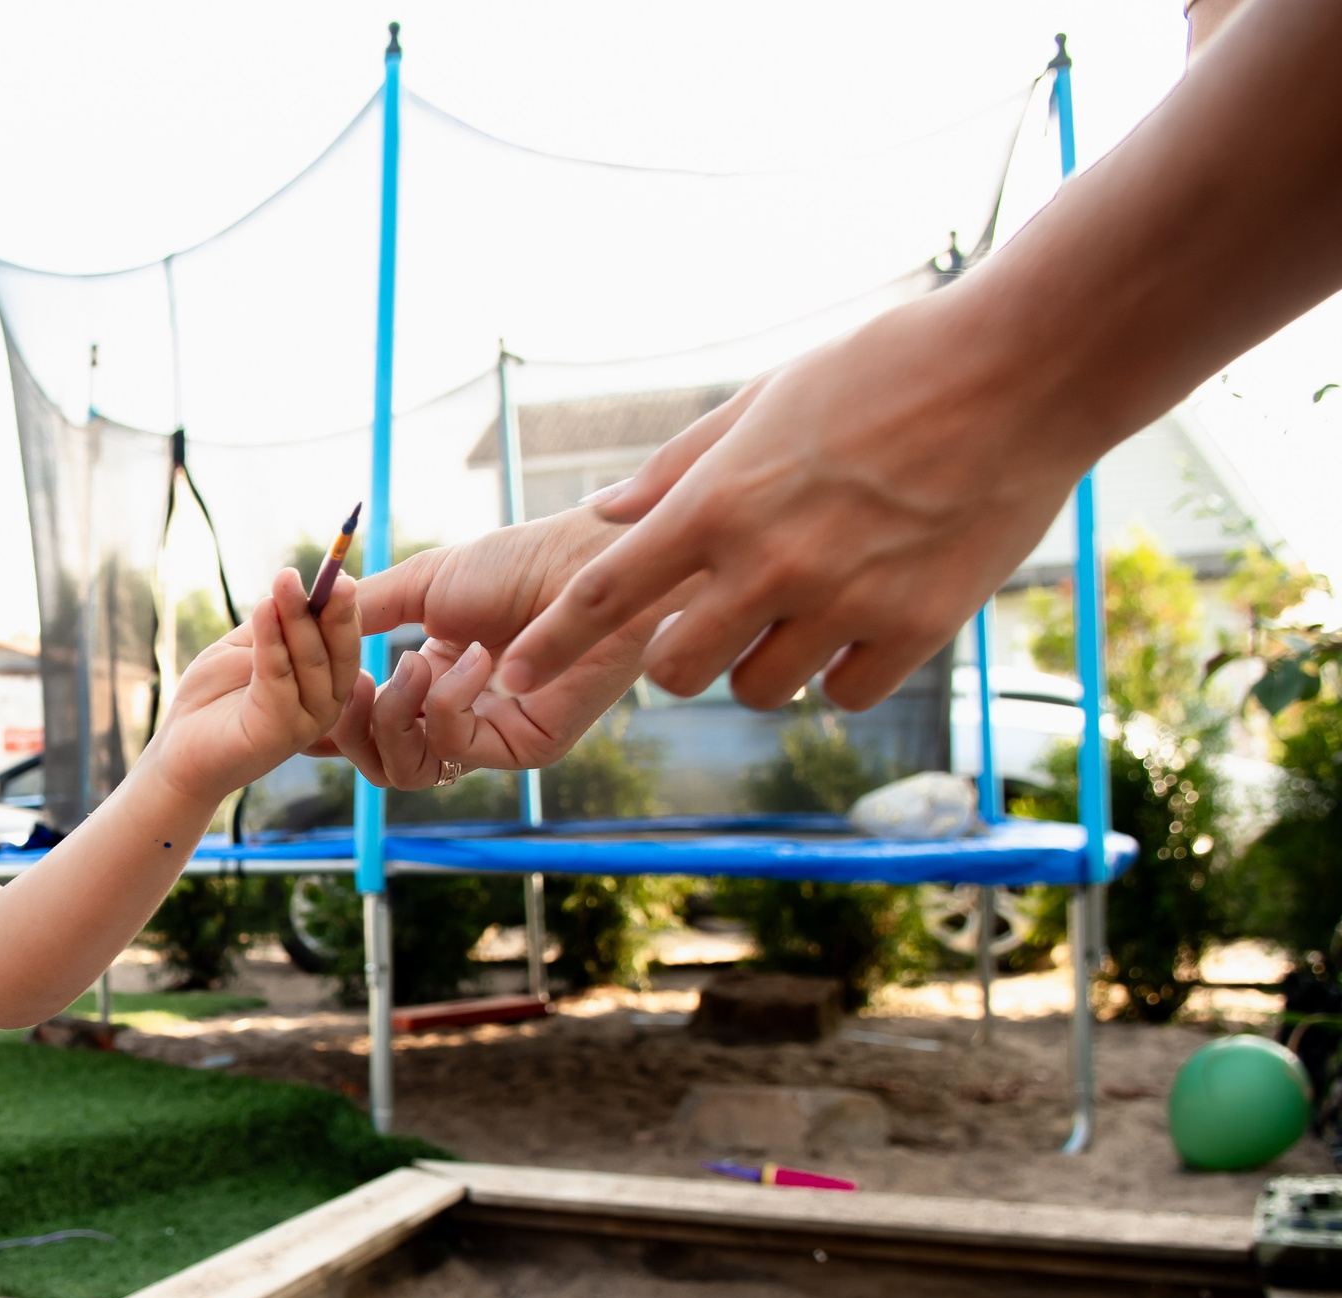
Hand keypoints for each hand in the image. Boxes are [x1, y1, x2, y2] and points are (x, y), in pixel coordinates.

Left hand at [147, 567, 361, 803]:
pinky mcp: (278, 734)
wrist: (179, 749)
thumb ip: (274, 622)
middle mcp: (324, 704)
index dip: (343, 607)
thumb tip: (297, 582)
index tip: (339, 572)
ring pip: (310, 662)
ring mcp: (304, 722)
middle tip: (335, 576)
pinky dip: (271, 642)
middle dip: (336, 610)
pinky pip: (278, 679)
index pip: (344, 640)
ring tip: (285, 580)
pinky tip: (264, 610)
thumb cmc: (213, 698)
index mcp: (324, 683)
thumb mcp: (248, 648)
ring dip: (297, 617)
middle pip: (340, 652)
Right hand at [321, 505, 674, 787]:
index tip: (306, 683)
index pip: (368, 725)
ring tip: (412, 664)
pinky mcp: (526, 748)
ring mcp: (492, 736)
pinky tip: (473, 659)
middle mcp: (460, 714)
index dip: (334, 715)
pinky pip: (456, 752)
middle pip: (379, 762)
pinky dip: (449, 705)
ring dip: (395, 717)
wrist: (587, 559)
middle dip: (351, 727)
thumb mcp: (422, 582)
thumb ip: (363, 612)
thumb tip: (305, 623)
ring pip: (408, 772)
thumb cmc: (519, 561)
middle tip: (352, 684)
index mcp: (433, 678)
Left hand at [487, 297, 1078, 714]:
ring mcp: (844, 603)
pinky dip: (841, 671)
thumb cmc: (886, 369)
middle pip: (674, 672)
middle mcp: (770, 563)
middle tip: (716, 619)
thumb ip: (681, 469)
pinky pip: (841, 694)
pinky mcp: (916, 630)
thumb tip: (607, 516)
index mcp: (719, 503)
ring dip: (762, 664)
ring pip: (756, 690)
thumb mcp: (764, 400)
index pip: (602, 593)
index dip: (546, 642)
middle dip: (681, 657)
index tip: (507, 672)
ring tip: (802, 607)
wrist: (1025, 368)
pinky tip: (862, 620)